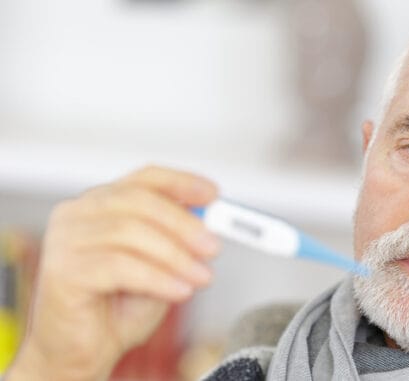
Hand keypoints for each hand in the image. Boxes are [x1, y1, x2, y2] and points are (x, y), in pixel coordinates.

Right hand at [6, 166, 220, 380]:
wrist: (83, 352)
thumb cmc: (117, 307)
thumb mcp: (159, 265)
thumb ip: (177, 239)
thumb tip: (208, 220)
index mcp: (100, 204)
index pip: (144, 178)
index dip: (182, 183)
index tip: (213, 195)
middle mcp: (77, 214)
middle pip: (139, 201)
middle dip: (184, 224)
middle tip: (213, 247)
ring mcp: (65, 240)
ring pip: (131, 232)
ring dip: (176, 257)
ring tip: (201, 277)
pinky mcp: (63, 271)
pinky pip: (121, 266)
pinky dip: (158, 278)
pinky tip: (180, 291)